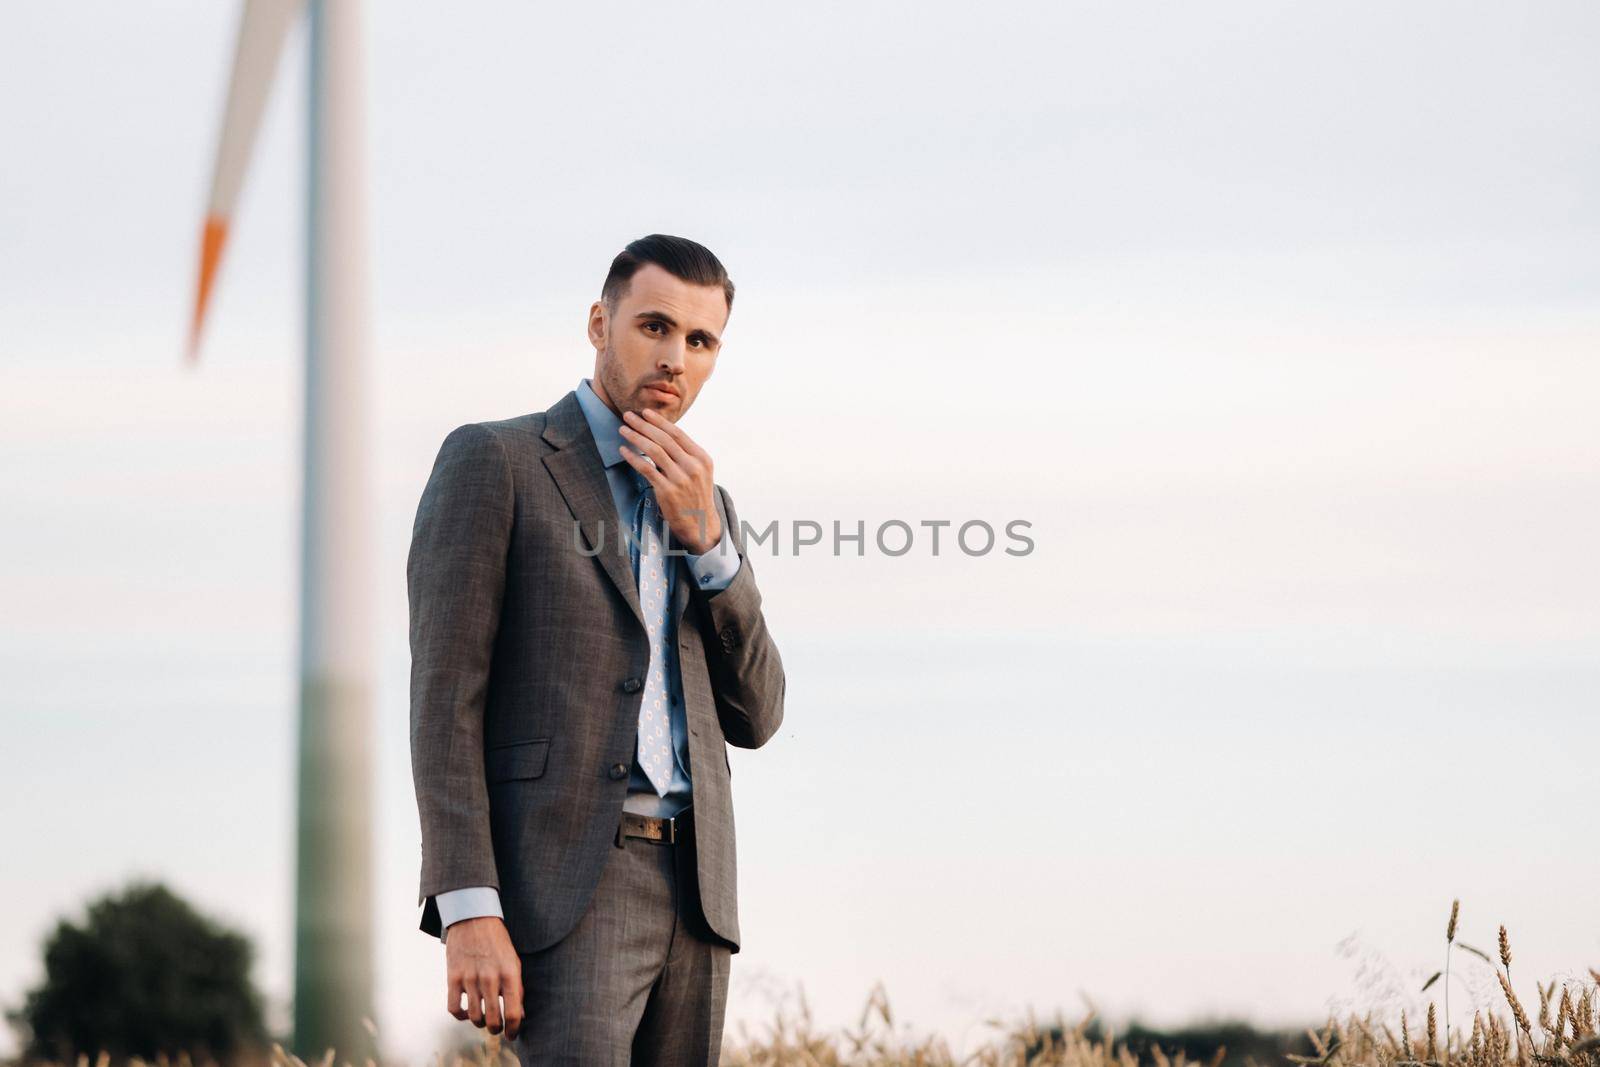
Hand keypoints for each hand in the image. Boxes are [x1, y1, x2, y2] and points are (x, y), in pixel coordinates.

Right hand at [445, 916, 522, 1038]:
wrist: (474, 918)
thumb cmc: (498, 942)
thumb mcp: (513, 961)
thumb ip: (517, 988)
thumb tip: (520, 1015)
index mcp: (510, 974)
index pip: (514, 1013)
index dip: (514, 1029)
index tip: (512, 1035)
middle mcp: (490, 978)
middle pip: (493, 1020)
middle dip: (496, 1029)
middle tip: (497, 1028)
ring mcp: (470, 978)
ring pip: (474, 1017)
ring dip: (479, 1023)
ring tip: (483, 1019)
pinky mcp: (453, 977)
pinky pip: (454, 1008)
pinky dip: (460, 1016)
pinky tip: (466, 1012)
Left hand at [618, 408, 722, 554]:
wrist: (700, 524)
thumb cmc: (696, 495)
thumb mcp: (699, 472)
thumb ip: (685, 454)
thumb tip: (662, 434)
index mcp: (701, 458)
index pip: (678, 434)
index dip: (660, 421)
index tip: (645, 412)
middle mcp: (692, 466)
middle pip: (664, 439)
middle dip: (644, 425)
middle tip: (629, 416)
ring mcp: (680, 479)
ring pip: (654, 451)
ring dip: (636, 438)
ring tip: (623, 430)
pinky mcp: (667, 491)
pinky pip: (646, 469)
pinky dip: (633, 458)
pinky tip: (623, 451)